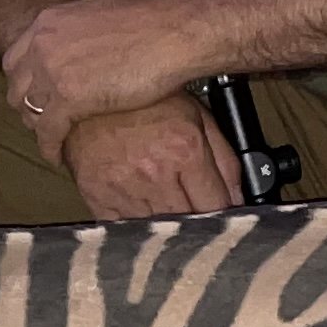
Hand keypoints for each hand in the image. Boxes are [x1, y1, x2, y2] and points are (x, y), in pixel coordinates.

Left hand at [0, 0, 204, 143]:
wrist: (173, 33)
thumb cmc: (150, 23)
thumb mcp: (99, 16)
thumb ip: (78, 32)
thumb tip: (79, 44)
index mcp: (48, 22)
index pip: (15, 59)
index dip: (24, 82)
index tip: (35, 95)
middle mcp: (42, 45)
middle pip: (16, 87)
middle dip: (28, 107)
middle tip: (42, 120)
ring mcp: (52, 72)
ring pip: (29, 112)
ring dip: (39, 128)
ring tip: (52, 139)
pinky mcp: (68, 99)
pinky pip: (47, 132)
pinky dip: (50, 148)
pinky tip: (58, 156)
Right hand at [57, 97, 238, 217]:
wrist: (87, 94)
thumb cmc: (144, 103)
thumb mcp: (197, 116)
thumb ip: (225, 159)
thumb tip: (240, 197)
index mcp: (185, 150)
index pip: (217, 207)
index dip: (225, 217)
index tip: (224, 219)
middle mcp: (155, 173)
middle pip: (190, 224)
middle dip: (198, 226)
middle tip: (198, 219)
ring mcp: (125, 189)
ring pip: (160, 232)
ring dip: (168, 230)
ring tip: (169, 216)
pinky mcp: (98, 199)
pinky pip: (125, 231)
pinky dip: (137, 231)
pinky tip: (142, 219)